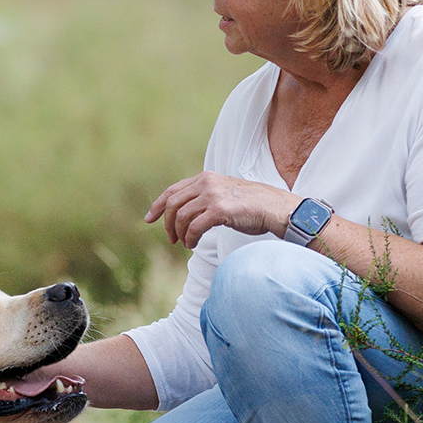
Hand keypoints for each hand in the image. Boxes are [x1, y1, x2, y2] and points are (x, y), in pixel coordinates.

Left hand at [145, 172, 299, 248]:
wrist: (274, 207)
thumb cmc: (250, 205)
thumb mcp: (223, 194)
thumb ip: (204, 197)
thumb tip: (183, 214)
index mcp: (205, 177)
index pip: (173, 190)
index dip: (158, 206)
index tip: (149, 219)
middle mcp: (206, 183)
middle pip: (173, 205)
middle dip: (168, 224)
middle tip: (171, 239)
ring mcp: (213, 195)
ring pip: (182, 217)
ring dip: (181, 234)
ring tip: (186, 243)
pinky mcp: (220, 210)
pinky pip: (195, 227)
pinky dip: (190, 238)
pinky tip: (193, 244)